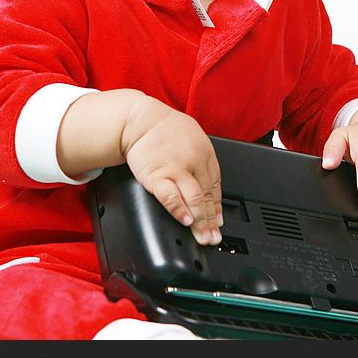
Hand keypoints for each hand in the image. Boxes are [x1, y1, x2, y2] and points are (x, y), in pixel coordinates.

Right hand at [121, 96, 222, 245]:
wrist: (138, 120)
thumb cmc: (163, 129)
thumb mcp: (192, 136)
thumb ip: (201, 159)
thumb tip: (206, 184)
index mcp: (205, 153)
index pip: (215, 186)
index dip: (217, 207)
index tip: (218, 222)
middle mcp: (194, 161)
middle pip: (206, 196)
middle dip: (211, 221)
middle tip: (213, 238)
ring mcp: (176, 169)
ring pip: (194, 198)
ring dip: (200, 221)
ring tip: (202, 236)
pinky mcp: (157, 175)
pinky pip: (171, 196)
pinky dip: (179, 210)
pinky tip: (185, 220)